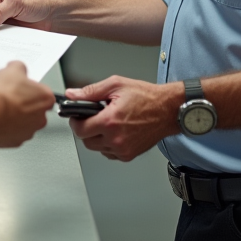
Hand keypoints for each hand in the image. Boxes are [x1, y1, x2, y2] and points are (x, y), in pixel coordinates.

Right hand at [0, 61, 54, 147]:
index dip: (30, 89)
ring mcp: (29, 132)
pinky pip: (13, 134)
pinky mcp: (16, 142)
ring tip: (2, 109)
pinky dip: (7, 128)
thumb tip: (18, 68)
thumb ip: (20, 67)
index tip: (21, 88)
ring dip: (16, 118)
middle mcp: (41, 118)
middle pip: (35, 109)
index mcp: (45, 99)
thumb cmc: (3, 95)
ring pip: (24, 123)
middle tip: (11, 98)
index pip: (43, 93)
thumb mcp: (12, 69)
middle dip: (24, 105)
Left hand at [64, 76, 182, 161]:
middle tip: (92, 118)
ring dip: (96, 137)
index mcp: (110, 121)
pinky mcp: (128, 155)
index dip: (75, 122)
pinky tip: (115, 132)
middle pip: (86, 141)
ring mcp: (122, 149)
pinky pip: (108, 153)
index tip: (76, 117)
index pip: (79, 130)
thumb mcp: (116, 85)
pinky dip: (107, 145)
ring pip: (97, 148)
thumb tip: (73, 95)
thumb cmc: (146, 97)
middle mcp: (115, 138)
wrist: (167, 110)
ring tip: (107, 123)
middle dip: (85, 129)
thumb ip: (90, 91)